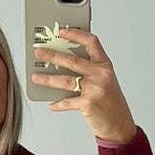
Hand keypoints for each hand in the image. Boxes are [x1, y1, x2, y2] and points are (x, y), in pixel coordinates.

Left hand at [30, 27, 137, 144]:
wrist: (119, 124)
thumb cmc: (110, 101)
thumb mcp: (104, 80)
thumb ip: (89, 69)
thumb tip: (62, 60)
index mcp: (105, 65)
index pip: (90, 42)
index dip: (75, 34)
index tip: (60, 31)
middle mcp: (101, 74)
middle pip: (72, 60)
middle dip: (52, 55)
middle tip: (39, 53)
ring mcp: (95, 89)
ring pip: (65, 80)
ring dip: (47, 79)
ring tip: (35, 77)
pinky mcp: (88, 103)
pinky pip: (67, 101)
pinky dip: (58, 103)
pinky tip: (52, 103)